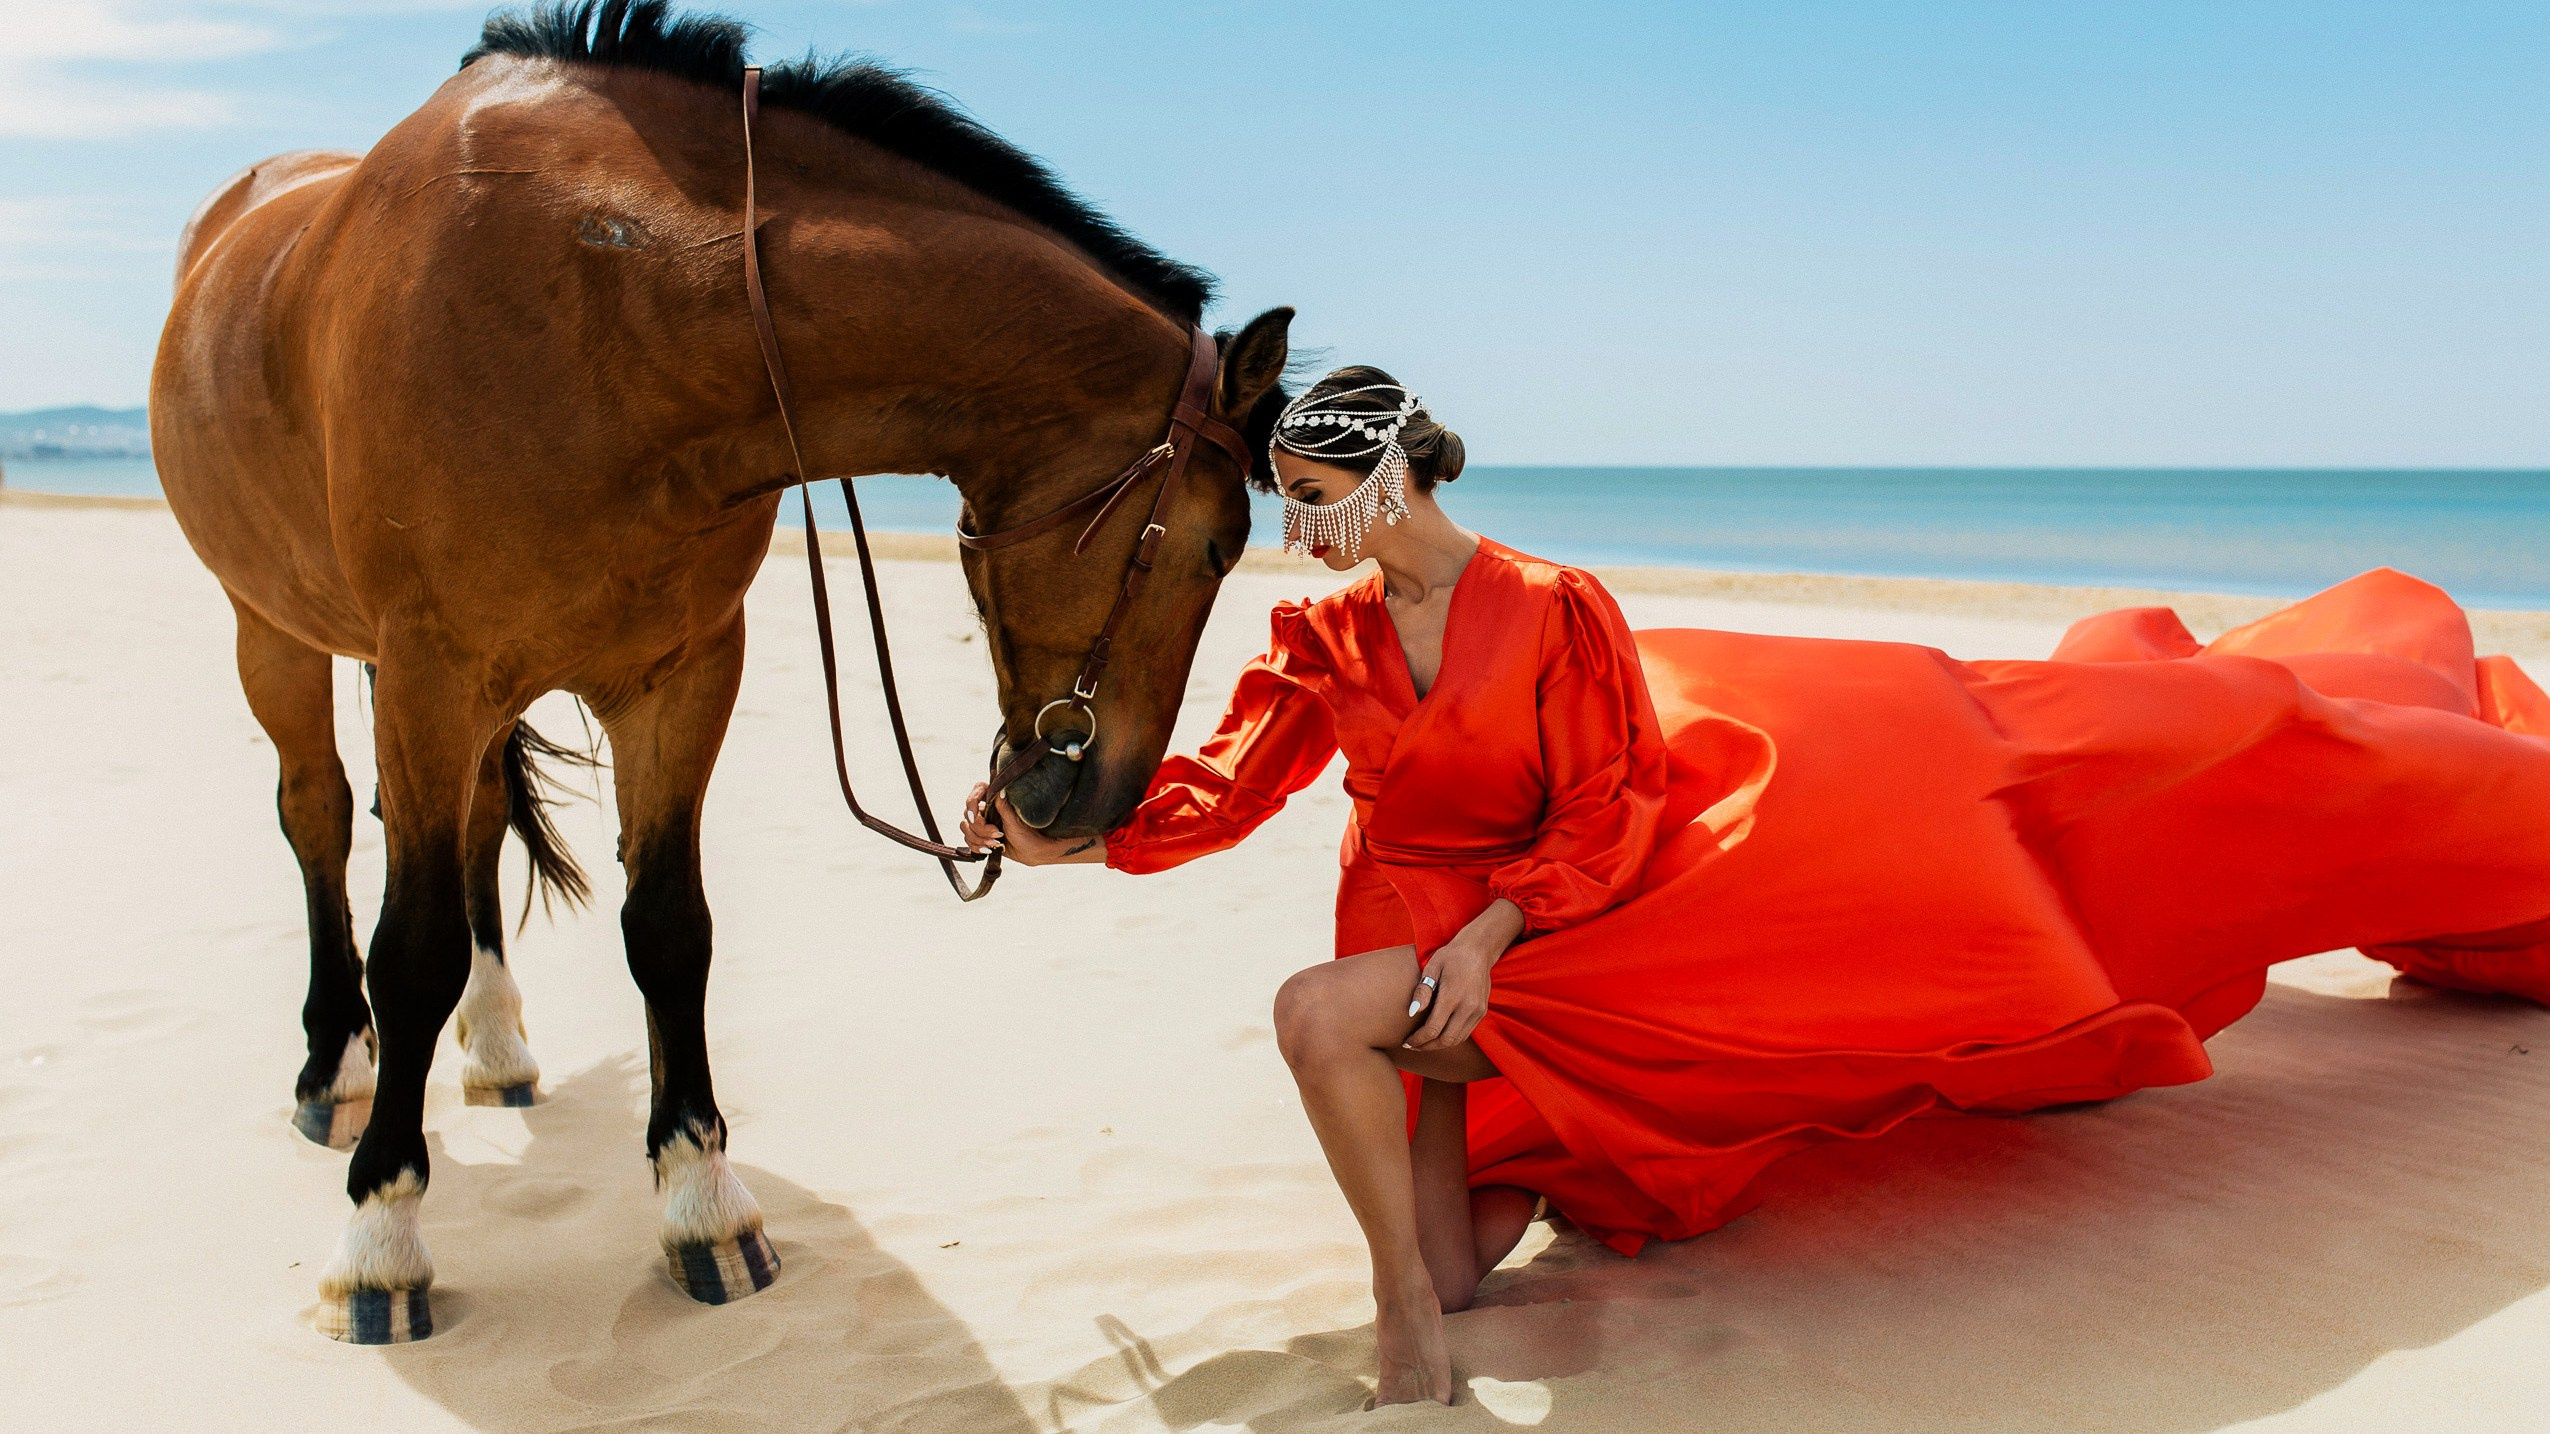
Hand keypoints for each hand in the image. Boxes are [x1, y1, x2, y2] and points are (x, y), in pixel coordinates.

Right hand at [957, 783, 1104, 865]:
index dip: (972, 803)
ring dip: (979, 839)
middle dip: (980, 828)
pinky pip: (968, 840)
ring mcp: (982, 824)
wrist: (1034, 853)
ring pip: (966, 828)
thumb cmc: (1029, 835)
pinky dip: (977, 847)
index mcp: (995, 801)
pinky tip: (989, 849)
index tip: (977, 815)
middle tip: (998, 834)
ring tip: (995, 844)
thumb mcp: (1015, 821)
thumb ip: (1004, 806)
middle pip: (968, 815)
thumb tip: (1000, 788)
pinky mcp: (981, 837)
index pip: (976, 792)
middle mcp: (987, 810)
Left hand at [1404, 898, 1524, 1051]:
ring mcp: (1477, 1011)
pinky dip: (1450, 1039)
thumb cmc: (1450, 957)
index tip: (1406, 1042)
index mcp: (1452, 996)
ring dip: (1438, 1045)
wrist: (1478, 950)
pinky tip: (1438, 1035)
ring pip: (1457, 1040)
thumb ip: (1422, 991)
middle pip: (1445, 1040)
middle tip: (1411, 1046)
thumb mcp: (1431, 968)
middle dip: (1426, 1046)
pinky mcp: (1481, 1012)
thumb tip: (1412, 1013)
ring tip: (1423, 1043)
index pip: (1433, 1029)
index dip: (1418, 1040)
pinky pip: (1465, 1033)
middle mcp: (1468, 1007)